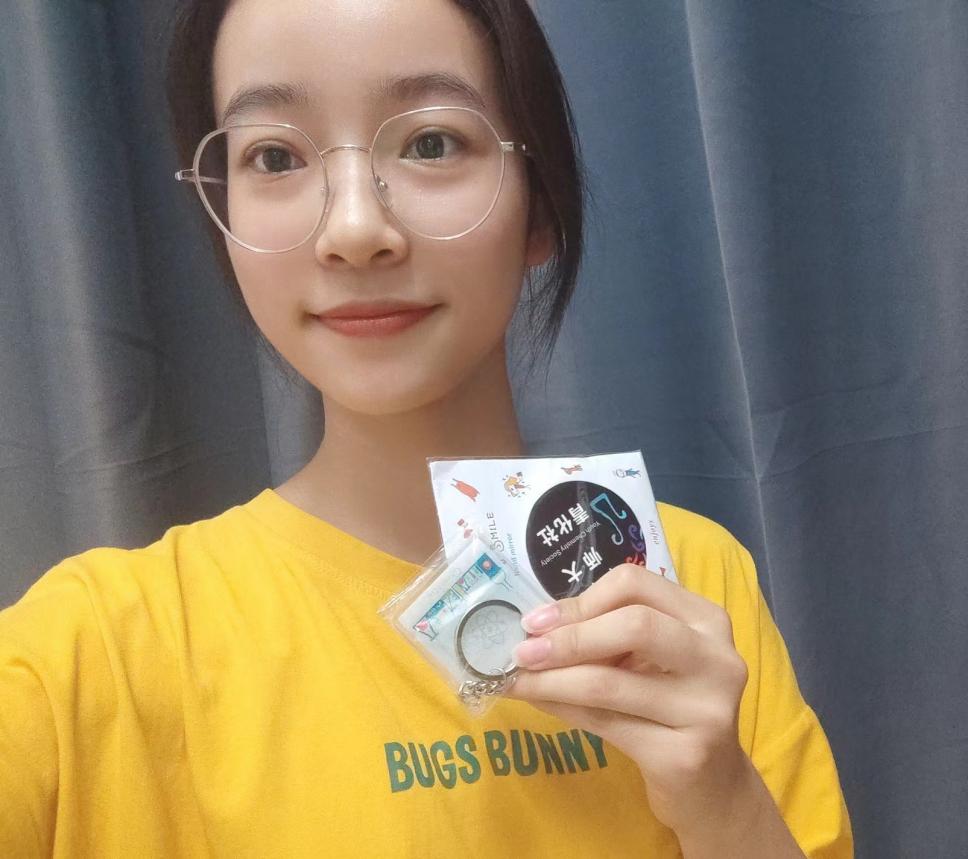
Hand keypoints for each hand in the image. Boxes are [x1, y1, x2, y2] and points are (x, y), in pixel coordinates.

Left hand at [505, 563, 752, 835]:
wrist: (713, 788)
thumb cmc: (670, 708)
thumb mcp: (647, 662)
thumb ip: (606, 635)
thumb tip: (533, 626)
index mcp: (706, 620)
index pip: (635, 585)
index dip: (582, 599)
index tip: (537, 619)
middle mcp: (717, 658)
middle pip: (633, 626)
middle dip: (568, 637)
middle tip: (521, 650)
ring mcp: (706, 709)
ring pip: (609, 682)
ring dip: (550, 679)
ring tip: (513, 679)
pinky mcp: (684, 755)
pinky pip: (605, 723)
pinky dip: (561, 708)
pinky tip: (538, 702)